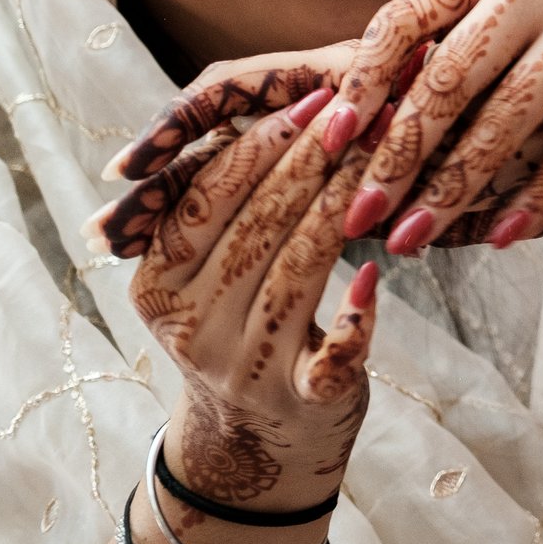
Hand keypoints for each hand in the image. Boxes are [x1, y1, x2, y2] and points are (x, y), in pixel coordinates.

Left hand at [113, 0, 542, 255]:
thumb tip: (367, 107)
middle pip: (449, 79)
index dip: (361, 82)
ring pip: (509, 117)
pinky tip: (507, 233)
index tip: (327, 138)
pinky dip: (541, 192)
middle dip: (396, 157)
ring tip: (412, 240)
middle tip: (356, 216)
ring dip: (455, 188)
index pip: (405, 19)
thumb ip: (457, 27)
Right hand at [121, 90, 376, 543]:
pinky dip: (357, 313)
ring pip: (297, 271)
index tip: (315, 99)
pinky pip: (334, 352)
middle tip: (366, 110)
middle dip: (315, 161)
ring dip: (344, 208)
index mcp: (158, 283)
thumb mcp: (204, 271)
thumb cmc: (240, 324)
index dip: (263, 144)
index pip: (207, 198)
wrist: (254, 445)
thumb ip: (213, 203)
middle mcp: (191, 327)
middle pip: (256, 226)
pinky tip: (376, 273)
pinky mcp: (302, 400)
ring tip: (385, 159)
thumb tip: (242, 101)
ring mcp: (245, 368)